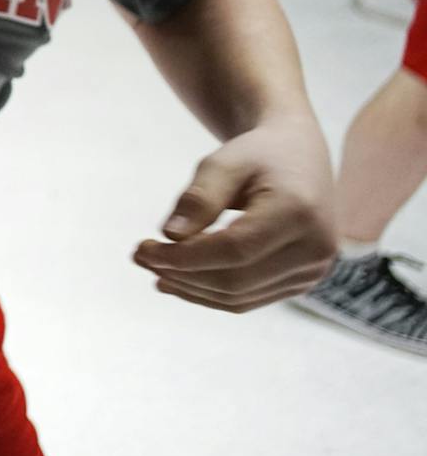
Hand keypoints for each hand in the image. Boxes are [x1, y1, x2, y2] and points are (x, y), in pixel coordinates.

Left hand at [133, 118, 335, 311]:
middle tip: (140, 256)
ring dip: (189, 288)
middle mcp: (316, 248)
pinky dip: (207, 294)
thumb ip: (199, 197)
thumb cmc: (256, 156)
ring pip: (239, 296)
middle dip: (180, 273)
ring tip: (153, 268)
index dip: (185, 256)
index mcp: (300, 211)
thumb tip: (170, 235)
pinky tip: (176, 281)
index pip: (235, 249)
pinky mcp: (301, 282)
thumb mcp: (224, 162)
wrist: (298, 158)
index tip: (143, 248)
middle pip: (236, 279)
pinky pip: (247, 299)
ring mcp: (312, 270)